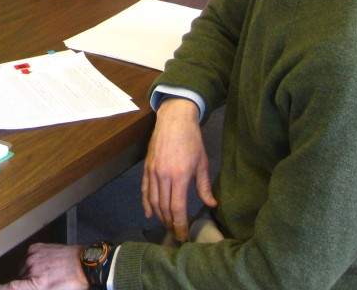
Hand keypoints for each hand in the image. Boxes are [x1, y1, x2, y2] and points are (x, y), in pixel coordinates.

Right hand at [0, 243, 87, 289]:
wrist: (85, 263)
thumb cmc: (73, 282)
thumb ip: (37, 289)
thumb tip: (23, 286)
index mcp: (37, 284)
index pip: (10, 287)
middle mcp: (32, 269)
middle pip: (19, 280)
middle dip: (26, 283)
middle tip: (40, 284)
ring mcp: (33, 256)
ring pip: (23, 269)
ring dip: (29, 273)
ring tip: (46, 274)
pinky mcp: (36, 247)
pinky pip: (28, 258)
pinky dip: (33, 263)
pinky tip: (45, 265)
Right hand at [142, 98, 216, 241]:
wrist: (174, 120)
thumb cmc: (192, 140)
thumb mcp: (202, 163)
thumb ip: (204, 186)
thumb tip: (211, 204)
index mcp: (179, 176)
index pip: (177, 208)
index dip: (180, 225)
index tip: (183, 236)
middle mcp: (163, 176)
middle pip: (163, 207)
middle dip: (170, 223)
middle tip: (177, 234)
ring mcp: (153, 172)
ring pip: (153, 200)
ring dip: (159, 216)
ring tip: (167, 225)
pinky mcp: (147, 167)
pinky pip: (144, 189)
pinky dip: (146, 203)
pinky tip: (149, 213)